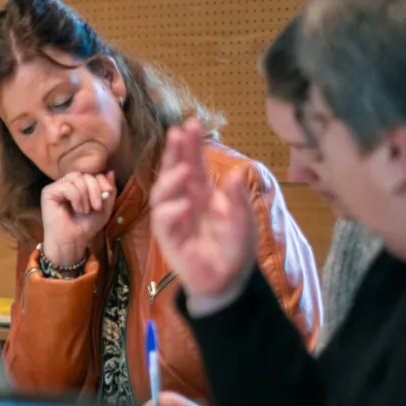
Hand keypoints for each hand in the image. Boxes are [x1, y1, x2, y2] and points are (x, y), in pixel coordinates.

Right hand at [39, 170, 115, 265]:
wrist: (73, 241)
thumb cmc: (86, 226)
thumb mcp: (104, 208)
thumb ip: (108, 191)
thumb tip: (111, 171)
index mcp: (79, 186)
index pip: (91, 174)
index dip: (101, 180)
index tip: (108, 191)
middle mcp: (67, 183)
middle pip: (85, 174)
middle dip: (95, 190)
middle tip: (96, 207)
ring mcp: (57, 187)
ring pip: (76, 178)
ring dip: (85, 196)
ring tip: (85, 210)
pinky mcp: (48, 192)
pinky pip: (67, 186)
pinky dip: (76, 198)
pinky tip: (77, 209)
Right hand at [148, 121, 256, 297]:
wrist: (229, 281)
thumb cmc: (235, 248)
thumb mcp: (244, 221)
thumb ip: (238, 200)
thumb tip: (235, 174)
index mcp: (203, 193)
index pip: (193, 164)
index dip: (189, 145)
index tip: (189, 125)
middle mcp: (185, 201)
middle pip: (173, 172)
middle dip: (173, 153)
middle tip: (176, 134)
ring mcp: (174, 218)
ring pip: (162, 193)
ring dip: (170, 179)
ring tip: (183, 170)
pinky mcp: (169, 238)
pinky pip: (164, 221)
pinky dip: (172, 211)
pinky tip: (185, 206)